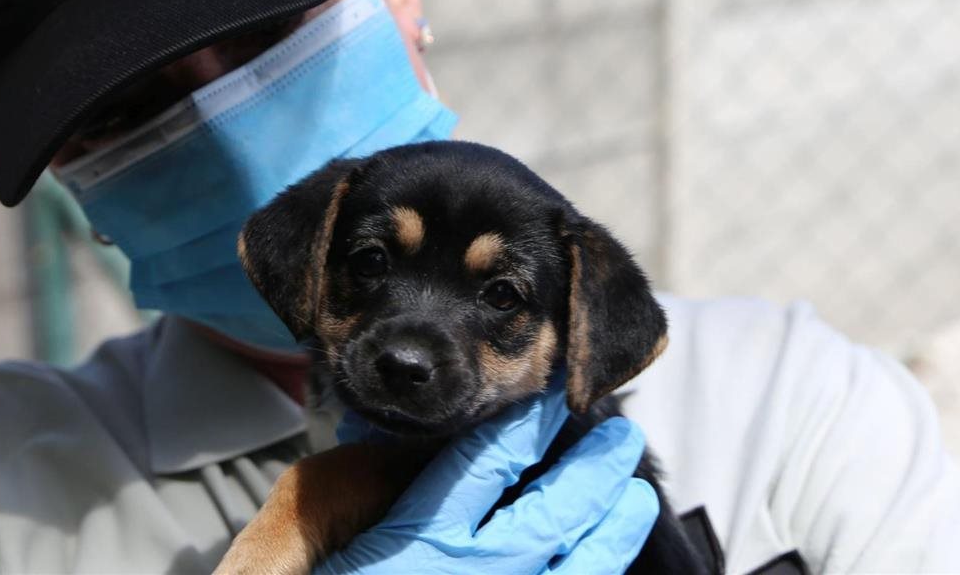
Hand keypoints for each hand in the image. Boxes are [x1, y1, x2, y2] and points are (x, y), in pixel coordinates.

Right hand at [317, 390, 658, 573]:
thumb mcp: (322, 522)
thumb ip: (369, 482)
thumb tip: (396, 440)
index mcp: (423, 534)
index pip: (489, 459)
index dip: (526, 425)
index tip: (548, 402)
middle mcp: (475, 571)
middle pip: (555, 505)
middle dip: (593, 466)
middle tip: (621, 434)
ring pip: (581, 559)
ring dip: (614, 521)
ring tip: (637, 491)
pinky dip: (598, 569)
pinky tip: (613, 555)